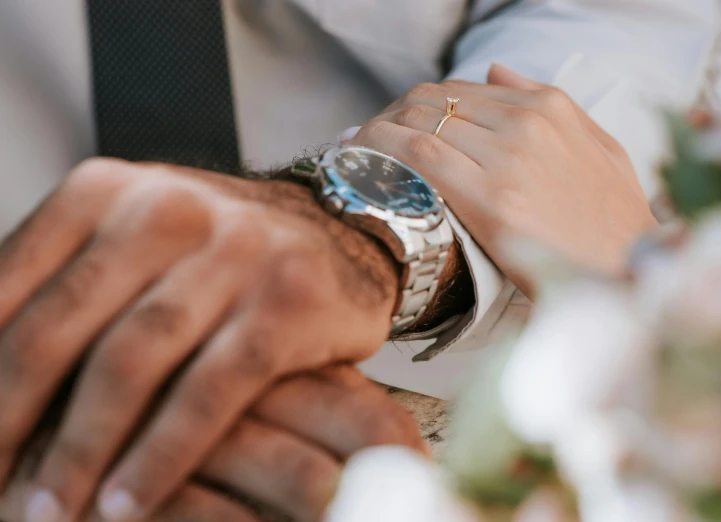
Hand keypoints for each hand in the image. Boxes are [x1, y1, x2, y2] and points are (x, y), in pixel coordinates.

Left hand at [0, 159, 399, 521]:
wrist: (339, 226)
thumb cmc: (221, 248)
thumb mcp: (136, 234)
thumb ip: (66, 279)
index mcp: (107, 191)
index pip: (8, 287)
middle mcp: (166, 212)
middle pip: (60, 330)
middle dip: (10, 420)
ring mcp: (233, 253)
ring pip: (131, 363)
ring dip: (80, 451)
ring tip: (51, 511)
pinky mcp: (286, 302)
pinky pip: (210, 391)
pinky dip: (163, 454)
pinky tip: (131, 500)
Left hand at [347, 64, 657, 284]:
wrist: (630, 271)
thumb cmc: (613, 215)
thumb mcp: (598, 143)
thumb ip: (545, 100)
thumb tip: (494, 71)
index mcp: (548, 109)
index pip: (460, 91)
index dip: (415, 105)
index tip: (391, 123)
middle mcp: (525, 125)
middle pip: (434, 103)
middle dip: (389, 116)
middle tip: (364, 138)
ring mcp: (508, 160)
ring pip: (421, 123)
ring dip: (377, 132)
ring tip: (353, 150)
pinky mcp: (493, 200)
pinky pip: (422, 158)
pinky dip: (383, 151)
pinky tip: (361, 161)